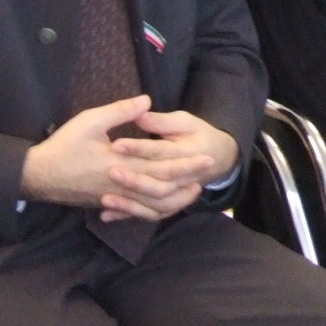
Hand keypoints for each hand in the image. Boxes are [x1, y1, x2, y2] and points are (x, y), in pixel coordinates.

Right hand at [21, 97, 220, 220]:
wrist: (38, 176)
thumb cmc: (64, 146)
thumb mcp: (90, 121)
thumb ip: (120, 111)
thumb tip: (146, 100)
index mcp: (121, 164)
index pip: (162, 165)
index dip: (186, 162)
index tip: (206, 156)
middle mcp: (122, 185)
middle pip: (164, 187)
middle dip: (188, 179)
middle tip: (207, 171)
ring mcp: (116, 197)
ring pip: (153, 205)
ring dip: (176, 198)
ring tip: (192, 190)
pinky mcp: (109, 202)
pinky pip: (138, 212)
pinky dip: (154, 210)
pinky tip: (163, 204)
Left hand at [103, 107, 237, 222]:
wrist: (220, 157)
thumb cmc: (199, 135)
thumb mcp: (185, 121)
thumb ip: (160, 121)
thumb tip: (139, 111)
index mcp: (188, 153)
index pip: (160, 152)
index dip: (138, 148)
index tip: (116, 145)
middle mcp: (184, 178)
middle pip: (158, 184)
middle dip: (134, 180)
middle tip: (110, 172)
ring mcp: (177, 193)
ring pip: (155, 205)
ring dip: (131, 204)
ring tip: (105, 199)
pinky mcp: (168, 203)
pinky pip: (149, 214)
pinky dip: (129, 214)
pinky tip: (107, 214)